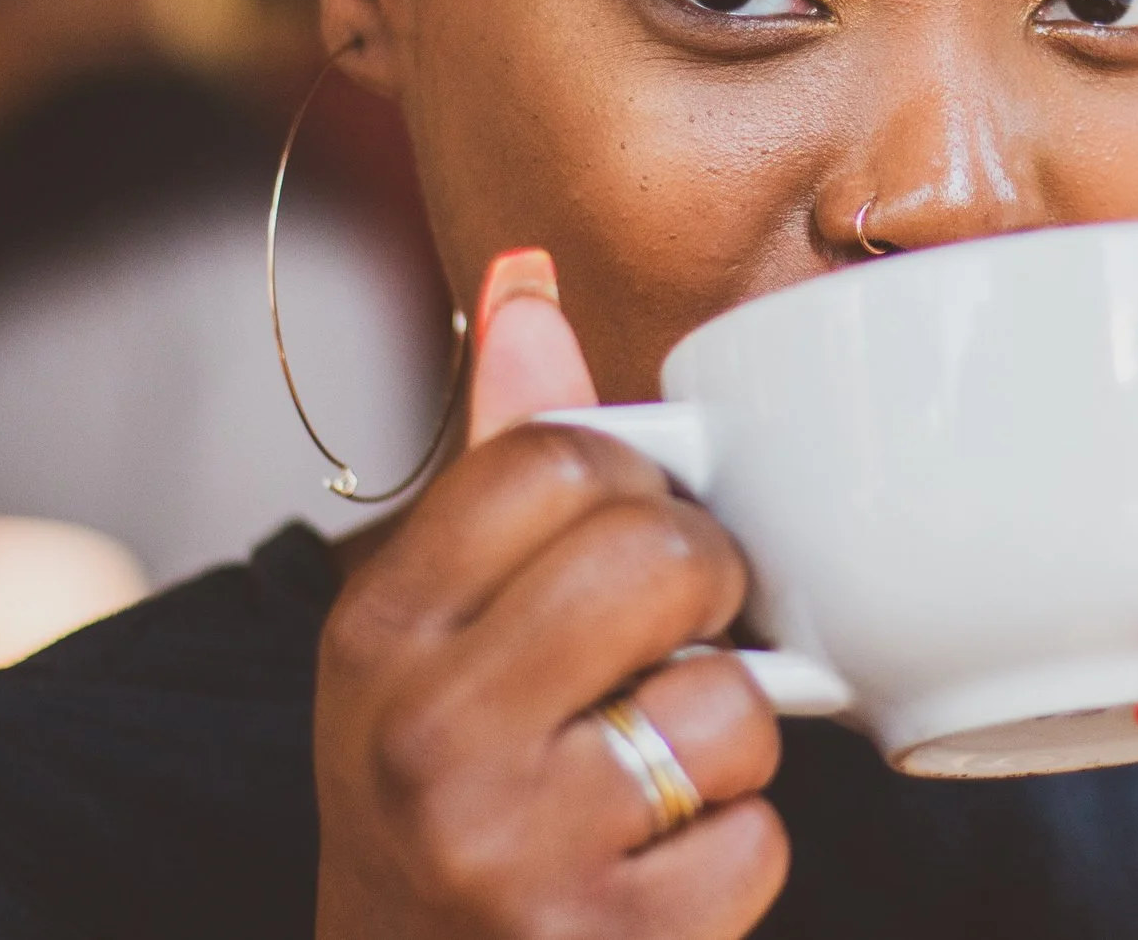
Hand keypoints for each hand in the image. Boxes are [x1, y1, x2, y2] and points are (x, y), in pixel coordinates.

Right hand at [314, 250, 786, 938]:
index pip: (558, 453)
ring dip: (727, 736)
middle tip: (672, 639)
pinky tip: (658, 862)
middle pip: (662, 556)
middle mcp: (426, 730)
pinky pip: (759, 837)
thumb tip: (526, 275)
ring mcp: (509, 846)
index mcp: (378, 626)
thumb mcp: (429, 625)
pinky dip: (735, 850)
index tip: (628, 527)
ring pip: (729, 703)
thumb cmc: (444, 781)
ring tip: (651, 765)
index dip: (634, 479)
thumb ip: (497, 451)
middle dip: (706, 591)